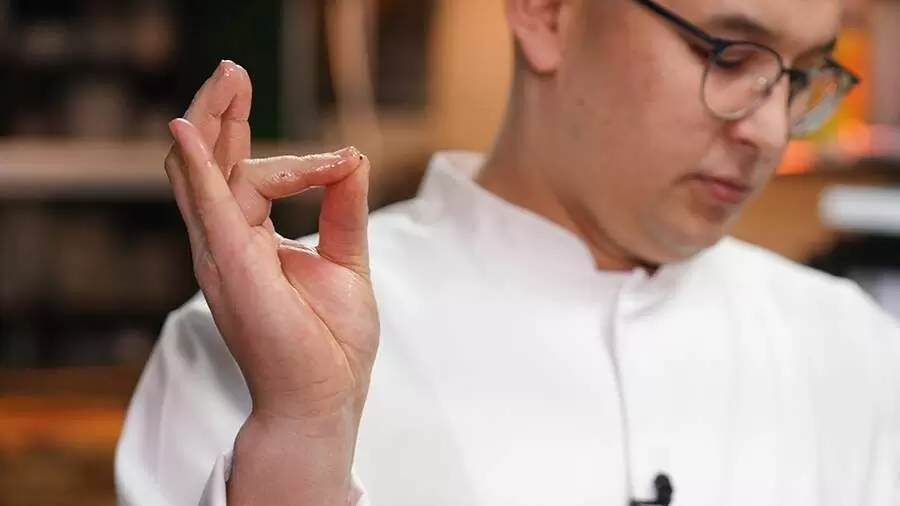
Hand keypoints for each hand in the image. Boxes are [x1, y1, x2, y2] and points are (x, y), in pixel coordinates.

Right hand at [164, 60, 379, 426]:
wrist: (325, 398)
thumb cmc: (331, 342)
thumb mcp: (347, 260)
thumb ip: (343, 208)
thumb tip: (354, 156)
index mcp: (250, 241)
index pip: (249, 175)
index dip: (292, 156)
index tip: (344, 161)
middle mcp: (227, 243)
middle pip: (211, 164)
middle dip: (222, 113)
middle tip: (236, 70)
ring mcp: (222, 255)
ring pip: (202, 173)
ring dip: (213, 121)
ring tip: (228, 78)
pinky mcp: (231, 268)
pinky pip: (208, 207)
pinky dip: (198, 166)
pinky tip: (192, 128)